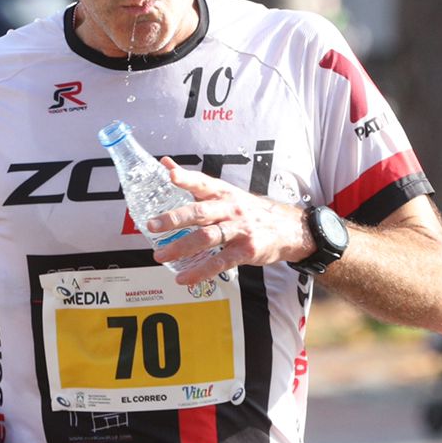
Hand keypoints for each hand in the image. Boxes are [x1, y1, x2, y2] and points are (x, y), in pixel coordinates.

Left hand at [147, 160, 308, 285]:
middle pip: (201, 212)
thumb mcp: (226, 192)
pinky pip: (220, 262)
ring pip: (207, 238)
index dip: (186, 178)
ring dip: (181, 247)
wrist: (288, 228)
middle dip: (174, 219)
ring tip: (161, 255)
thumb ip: (196, 183)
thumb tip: (166, 165)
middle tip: (152, 225)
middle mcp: (231, 209)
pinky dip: (200, 271)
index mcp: (224, 193)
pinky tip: (184, 278)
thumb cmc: (250, 210)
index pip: (203, 182)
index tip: (169, 174)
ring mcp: (239, 230)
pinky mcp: (246, 250)